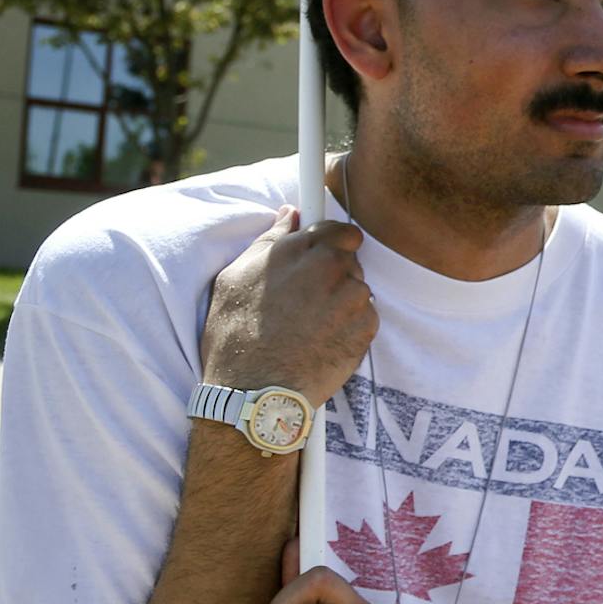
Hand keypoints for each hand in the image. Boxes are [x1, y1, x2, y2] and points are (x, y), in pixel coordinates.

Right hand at [202, 207, 376, 406]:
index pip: (342, 230)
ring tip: (308, 325)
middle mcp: (332, 268)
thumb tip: (290, 214)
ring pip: (358, 290)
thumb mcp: (236, 277)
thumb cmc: (236, 333)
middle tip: (305, 299)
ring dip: (341, 302)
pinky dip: (349, 327)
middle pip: (350, 260)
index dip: (334, 242)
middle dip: (333, 274)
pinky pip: (365, 318)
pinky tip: (320, 341)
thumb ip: (269, 240)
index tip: (324, 254)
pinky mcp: (366, 328)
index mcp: (302, 250)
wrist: (254, 389)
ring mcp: (353, 299)